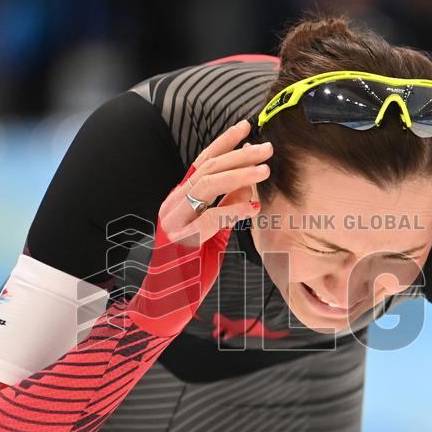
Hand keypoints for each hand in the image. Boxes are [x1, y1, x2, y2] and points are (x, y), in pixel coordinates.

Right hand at [127, 119, 270, 335]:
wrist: (164, 304)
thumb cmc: (189, 272)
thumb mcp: (212, 235)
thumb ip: (226, 210)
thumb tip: (247, 186)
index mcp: (178, 199)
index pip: (202, 162)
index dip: (223, 143)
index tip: (246, 127)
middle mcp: (172, 204)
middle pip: (207, 169)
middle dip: (238, 155)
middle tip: (266, 147)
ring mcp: (173, 221)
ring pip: (206, 186)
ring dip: (238, 175)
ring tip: (264, 170)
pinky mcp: (179, 241)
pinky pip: (209, 218)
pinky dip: (233, 210)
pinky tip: (253, 207)